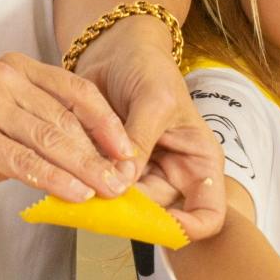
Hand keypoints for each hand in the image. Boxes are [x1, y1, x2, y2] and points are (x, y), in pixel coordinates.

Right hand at [0, 52, 136, 206]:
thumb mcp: (7, 127)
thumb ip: (45, 133)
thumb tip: (99, 161)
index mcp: (16, 69)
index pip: (75, 91)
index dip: (106, 122)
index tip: (128, 150)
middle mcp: (3, 79)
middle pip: (66, 118)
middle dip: (100, 154)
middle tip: (124, 180)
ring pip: (49, 139)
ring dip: (84, 169)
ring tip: (108, 191)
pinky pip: (23, 160)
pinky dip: (53, 178)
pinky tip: (74, 194)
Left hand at [75, 16, 226, 242]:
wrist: (116, 51)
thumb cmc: (149, 68)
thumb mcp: (154, 100)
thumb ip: (140, 142)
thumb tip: (121, 183)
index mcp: (199, 162)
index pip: (208, 214)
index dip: (187, 228)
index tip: (158, 226)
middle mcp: (172, 175)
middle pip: (158, 217)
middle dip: (131, 216)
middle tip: (101, 204)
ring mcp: (140, 176)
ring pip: (125, 209)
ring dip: (104, 203)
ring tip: (81, 186)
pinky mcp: (110, 170)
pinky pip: (100, 190)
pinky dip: (86, 187)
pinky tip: (71, 175)